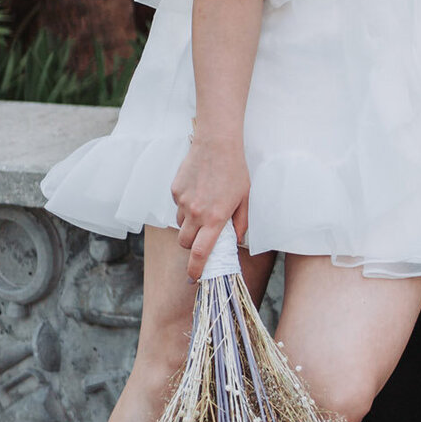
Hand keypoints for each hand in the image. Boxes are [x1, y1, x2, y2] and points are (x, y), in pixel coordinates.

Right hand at [170, 135, 250, 282]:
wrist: (216, 143)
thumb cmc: (235, 170)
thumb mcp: (245, 198)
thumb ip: (240, 222)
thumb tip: (236, 240)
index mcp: (214, 218)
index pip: (200, 253)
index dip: (196, 269)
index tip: (194, 278)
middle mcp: (195, 213)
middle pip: (185, 243)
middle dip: (192, 246)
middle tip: (203, 237)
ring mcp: (183, 202)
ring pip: (180, 225)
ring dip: (189, 224)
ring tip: (204, 206)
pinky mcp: (175, 190)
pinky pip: (178, 206)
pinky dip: (186, 205)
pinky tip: (198, 190)